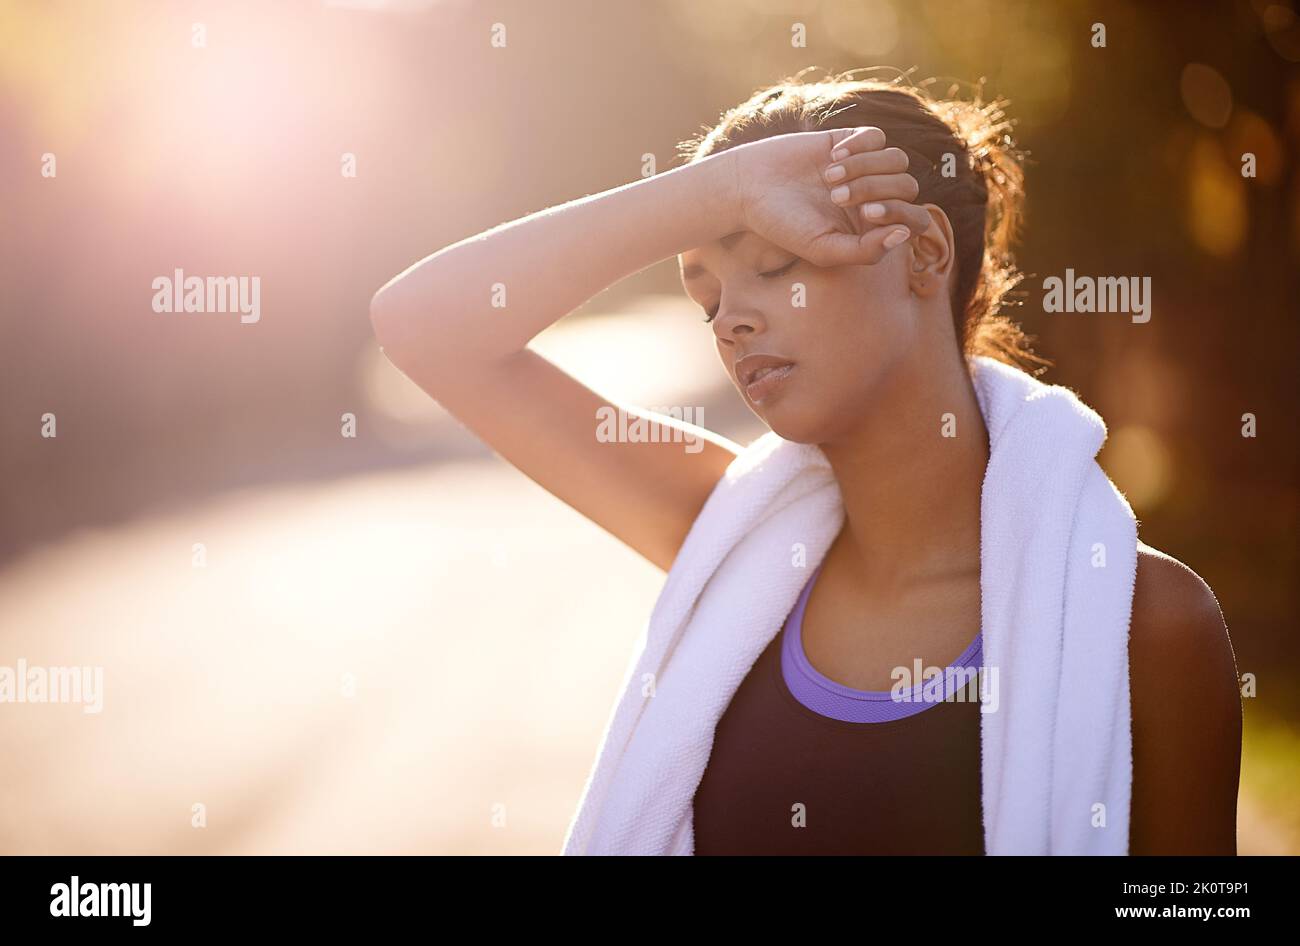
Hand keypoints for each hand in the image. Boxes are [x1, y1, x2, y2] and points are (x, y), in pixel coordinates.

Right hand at [729, 126, 931, 267]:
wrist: (749, 188)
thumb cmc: (783, 225)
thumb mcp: (823, 249)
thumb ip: (866, 251)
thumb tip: (904, 234)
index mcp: (872, 228)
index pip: (915, 220)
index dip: (901, 213)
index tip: (867, 213)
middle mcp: (874, 196)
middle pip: (907, 186)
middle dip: (876, 189)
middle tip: (836, 197)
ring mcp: (865, 167)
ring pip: (897, 160)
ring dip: (865, 168)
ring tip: (830, 177)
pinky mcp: (851, 141)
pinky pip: (878, 137)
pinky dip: (860, 146)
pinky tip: (831, 157)